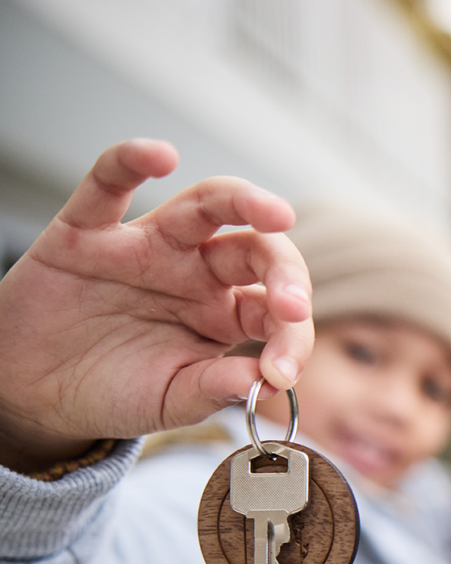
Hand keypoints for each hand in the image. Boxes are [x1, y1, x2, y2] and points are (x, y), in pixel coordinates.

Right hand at [0, 139, 311, 472]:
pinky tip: (159, 156)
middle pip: (256, 251)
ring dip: (243, 201)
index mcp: (226, 313)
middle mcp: (197, 272)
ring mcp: (147, 247)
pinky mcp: (87, 233)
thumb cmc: (113, 389)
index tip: (282, 373)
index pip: (276, 312)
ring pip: (204, 205)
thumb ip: (216, 389)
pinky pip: (108, 185)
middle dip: (285, 272)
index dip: (291, 337)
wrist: (36, 389)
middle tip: (293, 307)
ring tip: (276, 213)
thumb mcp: (171, 401)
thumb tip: (265, 382)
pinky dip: (129, 162)